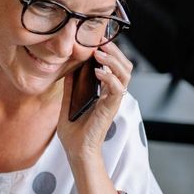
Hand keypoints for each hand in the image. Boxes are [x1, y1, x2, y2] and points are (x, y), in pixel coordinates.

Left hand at [57, 41, 132, 162]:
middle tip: (100, 42)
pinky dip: (109, 77)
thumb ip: (70, 88)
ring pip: (125, 74)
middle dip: (115, 52)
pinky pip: (116, 88)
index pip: (114, 67)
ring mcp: (113, 101)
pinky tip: (98, 72)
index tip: (96, 42)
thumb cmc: (73, 133)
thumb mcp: (68, 105)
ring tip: (99, 53)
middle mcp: (111, 95)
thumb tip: (68, 70)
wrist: (76, 151)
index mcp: (104, 93)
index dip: (109, 53)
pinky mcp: (111, 109)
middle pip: (124, 67)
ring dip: (113, 61)